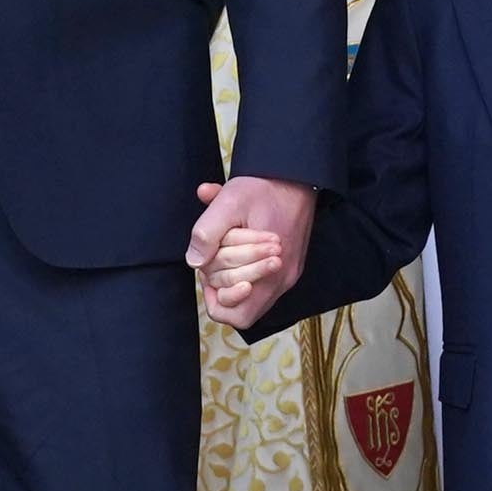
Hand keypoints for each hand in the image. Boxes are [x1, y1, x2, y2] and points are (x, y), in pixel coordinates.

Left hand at [187, 175, 317, 322]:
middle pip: (242, 305)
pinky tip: (237, 242)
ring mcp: (289, 272)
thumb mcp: (229, 202)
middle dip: (222, 282)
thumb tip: (195, 262)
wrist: (297, 175)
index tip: (209, 273)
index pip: (238, 315)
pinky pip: (262, 279)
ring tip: (226, 247)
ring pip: (253, 294)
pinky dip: (244, 266)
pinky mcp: (291, 264)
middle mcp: (283, 278)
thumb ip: (207, 234)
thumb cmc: (264, 188)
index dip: (216, 300)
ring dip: (233, 273)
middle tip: (215, 255)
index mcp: (272, 271)